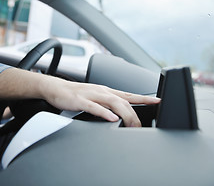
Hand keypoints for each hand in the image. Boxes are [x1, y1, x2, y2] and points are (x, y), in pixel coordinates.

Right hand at [0, 68, 160, 126]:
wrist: (55, 87)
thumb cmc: (74, 93)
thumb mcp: (94, 97)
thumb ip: (106, 105)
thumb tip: (119, 114)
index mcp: (106, 91)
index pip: (129, 94)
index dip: (144, 98)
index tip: (158, 101)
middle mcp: (102, 91)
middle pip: (124, 101)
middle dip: (136, 113)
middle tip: (141, 126)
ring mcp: (91, 94)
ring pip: (113, 102)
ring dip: (125, 114)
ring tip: (132, 125)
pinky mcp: (80, 100)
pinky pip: (94, 107)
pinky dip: (104, 113)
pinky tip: (111, 119)